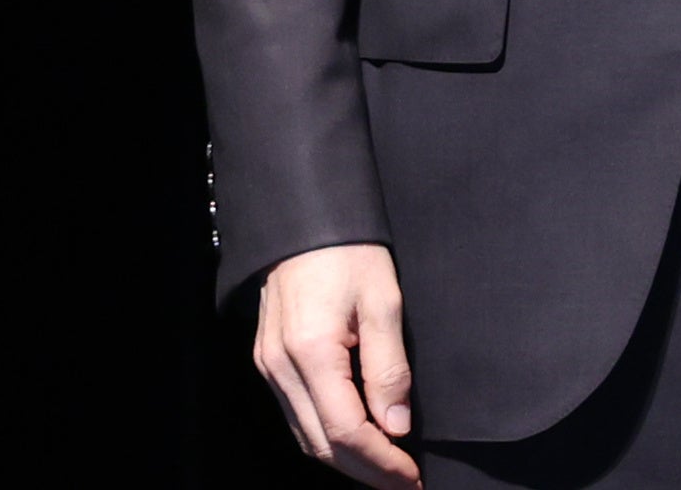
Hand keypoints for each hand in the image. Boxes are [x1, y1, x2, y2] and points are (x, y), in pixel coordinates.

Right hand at [254, 242, 418, 484]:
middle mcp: (281, 367)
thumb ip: (389, 367)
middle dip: (365, 471)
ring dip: (345, 460)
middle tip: (405, 483)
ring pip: (305, 436)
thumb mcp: (384, 301)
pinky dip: (326, 437)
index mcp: (311, 352)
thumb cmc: (350, 251)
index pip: (345, 431)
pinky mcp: (268, 361)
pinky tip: (355, 440)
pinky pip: (296, 415)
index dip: (381, 461)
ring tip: (386, 470)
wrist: (305, 218)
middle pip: (321, 444)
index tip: (412, 476)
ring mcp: (269, 366)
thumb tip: (396, 426)